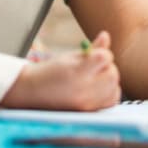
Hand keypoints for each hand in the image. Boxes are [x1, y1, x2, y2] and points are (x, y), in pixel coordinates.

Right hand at [0, 30, 120, 110]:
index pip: (104, 58)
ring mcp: (87, 103)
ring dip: (110, 80)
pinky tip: (99, 88)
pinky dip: (109, 92)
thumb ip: (91, 48)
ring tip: (96, 77)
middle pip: (113, 74)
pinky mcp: (89, 112)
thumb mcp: (69, 56)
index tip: (95, 55)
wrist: (32, 92)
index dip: (103, 54)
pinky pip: (111, 101)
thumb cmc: (50, 71)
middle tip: (95, 67)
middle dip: (108, 67)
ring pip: (115, 88)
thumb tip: (106, 35)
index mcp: (76, 71)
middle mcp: (83, 89)